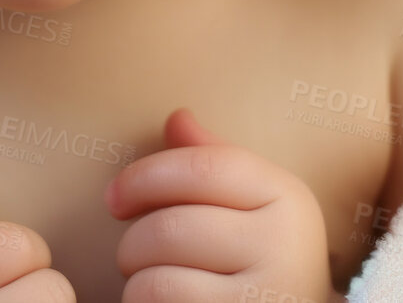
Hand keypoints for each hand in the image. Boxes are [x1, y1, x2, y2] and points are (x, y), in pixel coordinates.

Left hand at [104, 109, 343, 302]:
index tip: (114, 197)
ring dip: (137, 282)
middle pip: (171, 227)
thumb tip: (177, 117)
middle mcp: (285, 246)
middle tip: (134, 257)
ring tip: (154, 285)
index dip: (146, 176)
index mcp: (287, 197)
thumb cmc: (262, 262)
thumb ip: (213, 163)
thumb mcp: (253, 206)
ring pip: (157, 278)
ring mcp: (264, 296)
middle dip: (133, 243)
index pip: (205, 167)